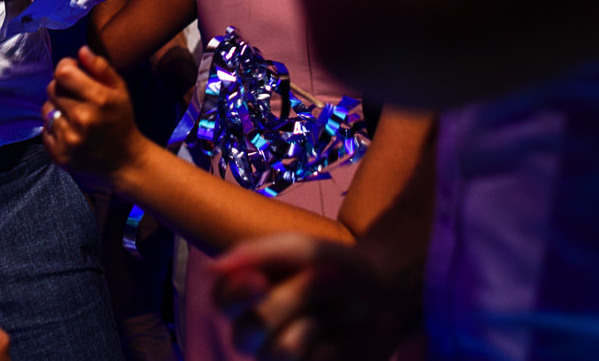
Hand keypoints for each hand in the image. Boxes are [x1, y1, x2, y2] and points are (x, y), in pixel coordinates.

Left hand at [41, 46, 147, 181]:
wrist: (125, 162)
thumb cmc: (122, 121)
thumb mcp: (120, 90)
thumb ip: (101, 68)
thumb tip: (81, 50)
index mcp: (98, 99)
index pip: (63, 72)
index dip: (66, 67)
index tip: (73, 72)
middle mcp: (82, 118)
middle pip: (52, 88)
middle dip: (62, 89)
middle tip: (76, 97)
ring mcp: (69, 139)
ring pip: (46, 110)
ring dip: (57, 109)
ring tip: (73, 117)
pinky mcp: (59, 155)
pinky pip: (45, 131)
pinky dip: (54, 130)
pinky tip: (70, 132)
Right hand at [212, 234, 415, 360]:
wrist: (386, 294)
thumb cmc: (338, 267)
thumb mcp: (302, 249)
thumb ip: (257, 254)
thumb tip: (211, 270)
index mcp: (248, 295)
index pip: (221, 301)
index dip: (236, 294)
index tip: (260, 281)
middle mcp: (257, 331)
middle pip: (249, 330)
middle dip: (293, 300)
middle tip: (328, 278)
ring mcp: (279, 359)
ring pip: (278, 353)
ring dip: (313, 323)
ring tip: (334, 311)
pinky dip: (327, 351)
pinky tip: (337, 341)